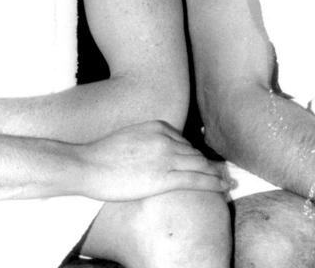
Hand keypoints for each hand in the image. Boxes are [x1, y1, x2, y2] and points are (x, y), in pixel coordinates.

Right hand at [78, 120, 231, 201]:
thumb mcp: (128, 139)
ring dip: (217, 174)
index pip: (184, 141)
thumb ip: (146, 143)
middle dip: (209, 164)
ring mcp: (167, 157)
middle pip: (195, 153)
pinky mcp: (165, 177)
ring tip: (228, 181)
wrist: (87, 165)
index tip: (205, 162)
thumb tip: (151, 155)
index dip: (196, 155)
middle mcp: (166, 138)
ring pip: (201, 165)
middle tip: (222, 172)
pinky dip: (214, 183)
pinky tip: (224, 187)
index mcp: (157, 126)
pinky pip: (197, 179)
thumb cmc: (100, 156)